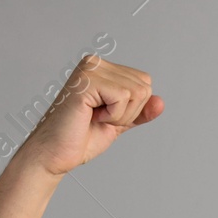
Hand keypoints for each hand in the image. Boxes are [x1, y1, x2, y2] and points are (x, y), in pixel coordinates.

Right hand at [16, 55, 163, 176]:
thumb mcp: (120, 123)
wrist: (56, 154)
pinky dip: (113, 115)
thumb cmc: (81, 138)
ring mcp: (90, 69)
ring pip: (137, 92)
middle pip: (144, 86)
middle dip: (129, 113)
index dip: (133, 109)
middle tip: (99, 119)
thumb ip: (140, 112)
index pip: (145, 83)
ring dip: (120, 115)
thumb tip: (161, 101)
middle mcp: (95, 63)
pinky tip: (91, 116)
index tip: (106, 116)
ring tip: (94, 117)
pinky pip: (123, 97)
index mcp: (102, 69)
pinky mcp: (87, 81)